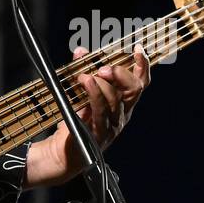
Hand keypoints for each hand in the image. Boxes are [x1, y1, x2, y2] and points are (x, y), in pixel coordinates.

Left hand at [25, 46, 150, 187]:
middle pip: (134, 89)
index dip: (143, 66)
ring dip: (100, 82)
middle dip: (121, 73)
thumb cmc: (72, 122)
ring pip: (116, 99)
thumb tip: (81, 51)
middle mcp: (122, 115)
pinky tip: (86, 82)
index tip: (139, 49)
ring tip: (84, 75)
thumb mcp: (79, 93)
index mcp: (122, 104)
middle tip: (104, 67)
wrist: (60, 153)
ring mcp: (112, 126)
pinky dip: (93, 93)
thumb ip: (83, 71)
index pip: (140, 83)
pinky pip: (100, 110)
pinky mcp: (100, 134)